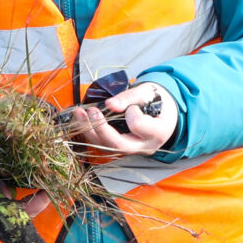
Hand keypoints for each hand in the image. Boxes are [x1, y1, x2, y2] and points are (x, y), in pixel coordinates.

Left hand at [62, 80, 176, 158]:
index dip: (131, 113)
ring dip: (90, 130)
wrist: (163, 113)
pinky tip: (82, 118)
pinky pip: (103, 144)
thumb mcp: (149, 92)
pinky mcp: (121, 147)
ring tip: (79, 113)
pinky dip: (91, 131)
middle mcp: (144, 146)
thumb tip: (109, 104)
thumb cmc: (159, 101)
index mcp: (157, 132)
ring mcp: (132, 149)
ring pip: (107, 147)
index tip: (131, 105)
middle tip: (92, 111)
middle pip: (118, 145)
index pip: (138, 126)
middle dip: (101, 129)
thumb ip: (130, 97)